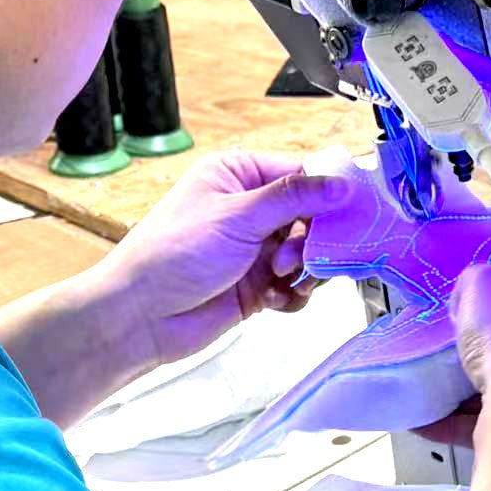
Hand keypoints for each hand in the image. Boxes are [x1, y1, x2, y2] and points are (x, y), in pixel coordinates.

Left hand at [96, 151, 353, 367]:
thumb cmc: (172, 254)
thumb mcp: (237, 216)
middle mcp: (250, 209)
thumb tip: (339, 183)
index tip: (347, 214)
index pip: (301, 174)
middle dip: (311, 241)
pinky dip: (293, 295)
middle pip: (312, 217)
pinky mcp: (259, 284)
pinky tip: (273, 300)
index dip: (327, 195)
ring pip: (309, 254)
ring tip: (279, 279)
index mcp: (238, 175)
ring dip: (303, 270)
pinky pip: (297, 286)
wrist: (143, 316)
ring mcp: (256, 248)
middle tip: (295, 257)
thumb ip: (293, 198)